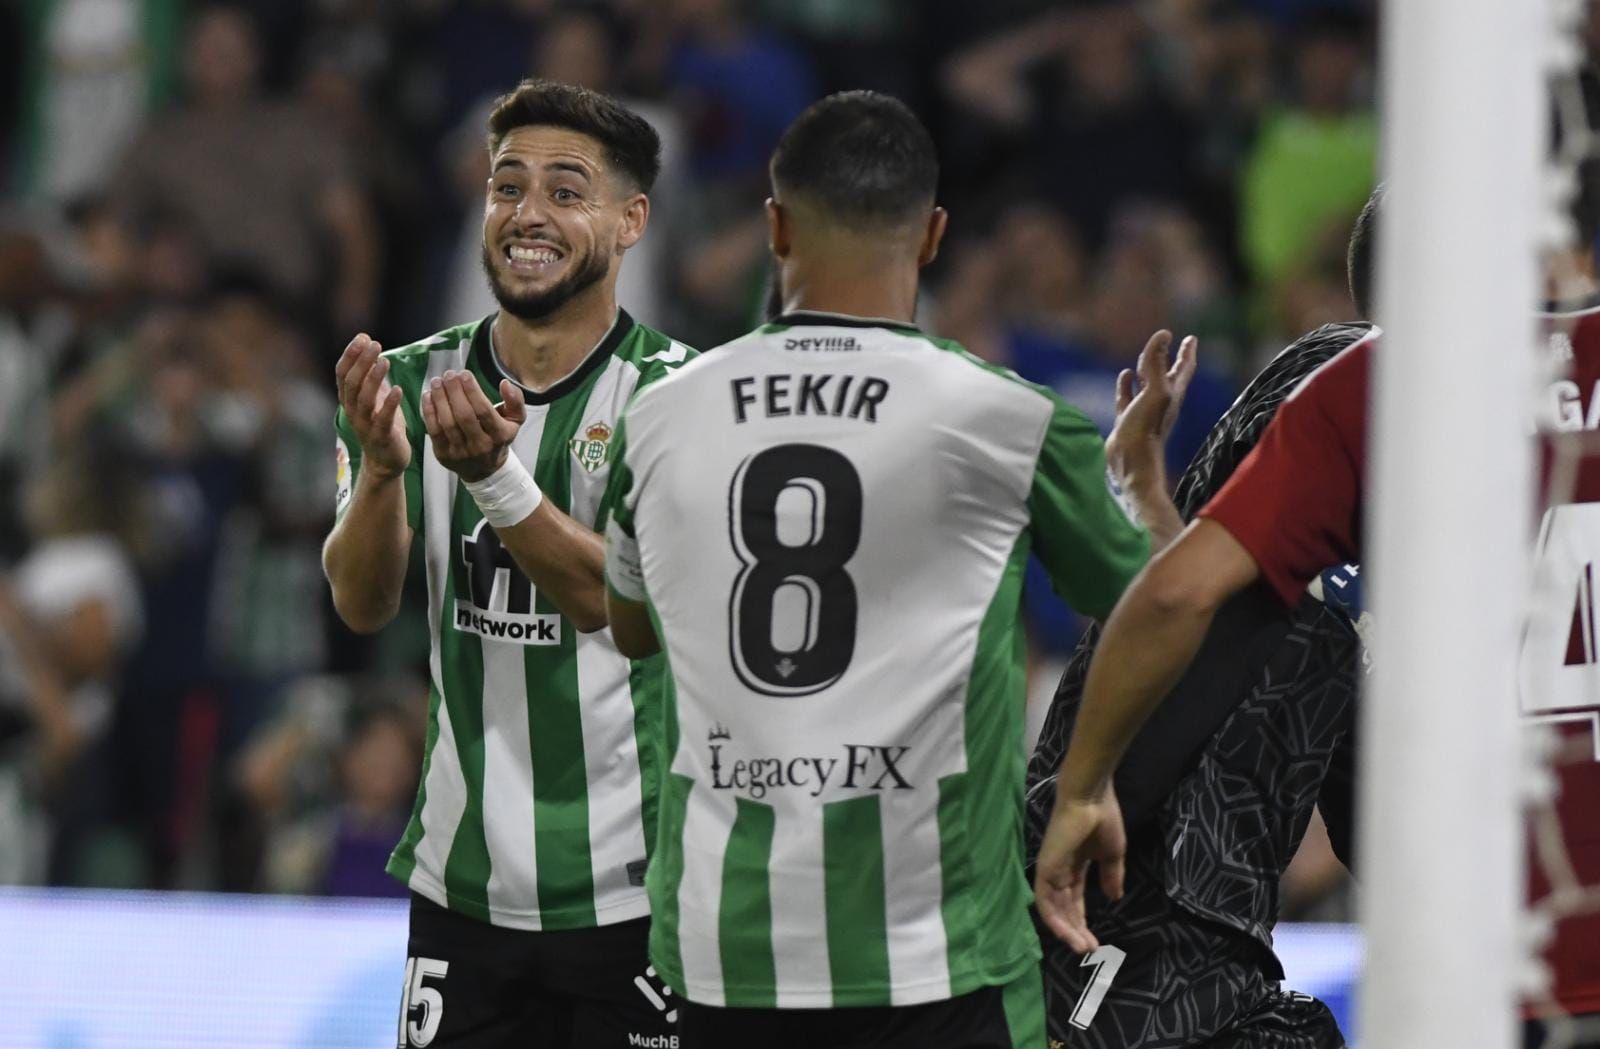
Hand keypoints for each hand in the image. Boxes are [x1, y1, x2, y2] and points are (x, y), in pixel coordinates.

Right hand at [335, 334, 408, 478]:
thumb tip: (368, 343)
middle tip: (375, 344)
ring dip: (374, 378)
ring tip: (385, 361)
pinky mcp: (381, 437)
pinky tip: (398, 389)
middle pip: (351, 383)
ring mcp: (365, 425)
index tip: (362, 337)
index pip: (342, 373)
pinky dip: (389, 404)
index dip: (350, 354)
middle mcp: (353, 411)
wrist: (386, 461)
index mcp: (349, 399)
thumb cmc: (382, 424)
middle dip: (362, 361)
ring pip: (364, 399)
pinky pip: (383, 419)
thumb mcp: (374, 396)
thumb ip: (370, 374)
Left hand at [421, 371, 526, 481]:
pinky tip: (428, 395)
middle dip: (454, 392)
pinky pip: (434, 431)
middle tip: (448, 375)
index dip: (472, 390)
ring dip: (440, 399)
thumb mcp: (514, 421)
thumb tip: (505, 383)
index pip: (484, 410)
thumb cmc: (498, 437)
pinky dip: (429, 411)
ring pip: (448, 422)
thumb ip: (515, 401)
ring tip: (436, 381)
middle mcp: (481, 446)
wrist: (485, 469)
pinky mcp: (444, 455)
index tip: (464, 374)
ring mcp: (461, 452)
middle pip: (464, 415)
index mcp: (500, 435)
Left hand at [1034, 784, 1126, 953]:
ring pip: (1053, 909)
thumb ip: (1111, 875)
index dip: (1083, 921)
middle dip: (1076, 931)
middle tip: (1090, 950)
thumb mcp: (1113, 853)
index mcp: (1075, 865)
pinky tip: (1070, 935)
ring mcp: (1050, 869)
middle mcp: (1059, 870)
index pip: (1075, 900)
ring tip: (1083, 948)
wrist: (1091, 798)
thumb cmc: (1103, 818)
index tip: (1096, 942)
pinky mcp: (1044, 868)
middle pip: (1064, 908)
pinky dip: (1055, 920)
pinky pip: (1045, 901)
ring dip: (1067, 931)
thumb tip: (1115, 897)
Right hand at [1105, 330, 1197, 485]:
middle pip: (1167, 373)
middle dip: (1168, 357)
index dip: (1187, 352)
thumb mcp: (1155, 391)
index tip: (1191, 338)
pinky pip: (1127, 396)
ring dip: (1146, 370)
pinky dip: (1126, 384)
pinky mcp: (1127, 418)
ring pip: (1146, 384)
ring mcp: (1144, 410)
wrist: (1132, 461)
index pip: (1183, 368)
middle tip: (1169, 342)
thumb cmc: (1146, 427)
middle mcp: (1161, 400)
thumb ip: (1156, 363)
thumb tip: (1163, 334)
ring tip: (1143, 358)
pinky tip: (1124, 376)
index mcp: (1172, 393)